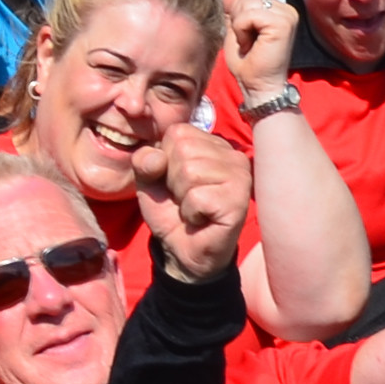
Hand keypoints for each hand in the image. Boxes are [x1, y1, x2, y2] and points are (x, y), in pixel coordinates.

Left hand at [132, 123, 254, 283]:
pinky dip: (191, 213)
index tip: (175, 182)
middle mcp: (231, 153)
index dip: (164, 161)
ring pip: (191, 170)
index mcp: (211, 142)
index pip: (176, 132)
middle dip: (173, 179)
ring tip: (194, 208)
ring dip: (183, 198)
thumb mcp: (148, 180)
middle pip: (184, 149)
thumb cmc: (171, 211)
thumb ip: (144, 160)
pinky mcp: (239, 199)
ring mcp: (240, 175)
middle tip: (186, 198)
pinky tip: (202, 219)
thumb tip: (156, 158)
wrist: (182, 251)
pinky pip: (198, 197)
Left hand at [217, 0, 299, 102]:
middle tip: (248, 42)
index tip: (247, 37)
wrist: (258, 87)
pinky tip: (251, 45)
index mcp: (278, 10)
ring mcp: (287, 15)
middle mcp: (286, 9)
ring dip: (240, 25)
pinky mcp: (284, 23)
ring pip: (247, 2)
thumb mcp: (235, 30)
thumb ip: (233, 8)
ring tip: (250, 44)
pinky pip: (249, 14)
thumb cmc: (249, 64)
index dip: (238, 14)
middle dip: (239, 18)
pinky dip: (242, 30)